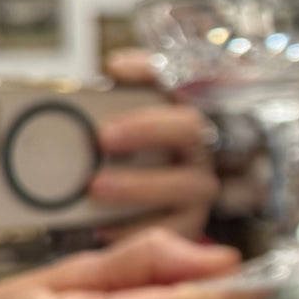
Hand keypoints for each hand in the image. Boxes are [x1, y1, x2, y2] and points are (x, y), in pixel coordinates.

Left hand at [90, 48, 218, 240]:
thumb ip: (119, 93)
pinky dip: (135, 228)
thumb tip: (112, 70)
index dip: (151, 72)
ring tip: (95, 186)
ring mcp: (199, 187)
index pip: (185, 79)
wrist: (149, 205)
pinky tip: (102, 226)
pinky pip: (170, 229)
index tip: (114, 68)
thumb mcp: (127, 116)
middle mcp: (202, 146)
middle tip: (103, 136)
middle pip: (190, 127)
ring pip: (184, 185)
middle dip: (146, 129)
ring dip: (138, 185)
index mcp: (186, 111)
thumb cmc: (131, 151)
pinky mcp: (189, 223)